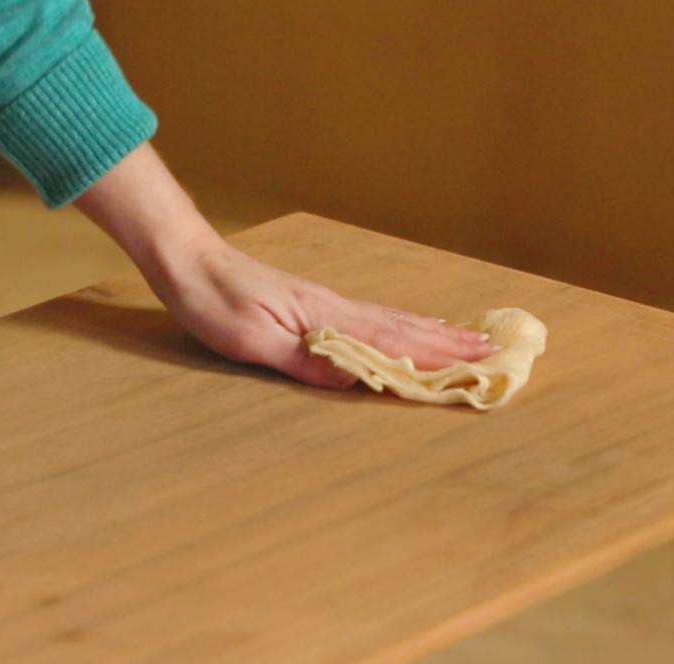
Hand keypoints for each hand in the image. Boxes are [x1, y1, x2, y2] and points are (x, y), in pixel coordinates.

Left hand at [153, 239, 496, 387]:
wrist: (189, 262)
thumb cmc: (213, 302)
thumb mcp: (250, 340)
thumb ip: (302, 360)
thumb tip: (354, 380)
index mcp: (324, 316)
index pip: (392, 340)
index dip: (436, 356)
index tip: (479, 365)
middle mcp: (333, 307)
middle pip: (403, 328)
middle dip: (451, 344)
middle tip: (497, 353)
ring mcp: (325, 303)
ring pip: (391, 321)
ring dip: (433, 333)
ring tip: (470, 340)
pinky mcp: (311, 304)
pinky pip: (370, 318)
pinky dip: (400, 326)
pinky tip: (407, 330)